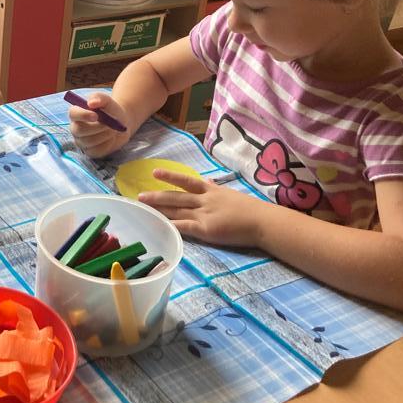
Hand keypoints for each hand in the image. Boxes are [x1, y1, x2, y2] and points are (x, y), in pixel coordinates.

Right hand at [68, 92, 131, 157]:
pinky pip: (96, 151)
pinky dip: (107, 144)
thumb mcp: (107, 100)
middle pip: (78, 130)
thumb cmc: (110, 110)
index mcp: (76, 113)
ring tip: (113, 129)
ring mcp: (81, 141)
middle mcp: (75, 128)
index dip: (82, 115)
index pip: (73, 114)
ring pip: (89, 141)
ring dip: (104, 135)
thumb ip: (99, 98)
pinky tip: (110, 138)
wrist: (121, 123)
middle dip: (96, 127)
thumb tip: (91, 103)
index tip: (96, 115)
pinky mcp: (90, 151)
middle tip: (110, 124)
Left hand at [137, 170, 264, 247]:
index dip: (170, 176)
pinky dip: (171, 225)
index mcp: (212, 191)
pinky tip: (159, 224)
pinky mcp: (206, 229)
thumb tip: (207, 181)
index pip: (187, 181)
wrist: (263, 221)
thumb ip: (216, 188)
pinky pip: (185, 226)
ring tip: (143, 206)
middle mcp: (205, 200)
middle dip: (157, 195)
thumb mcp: (231, 193)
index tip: (155, 173)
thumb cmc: (251, 210)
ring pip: (176, 209)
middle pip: (176, 196)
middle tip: (139, 195)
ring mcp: (204, 214)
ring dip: (159, 208)